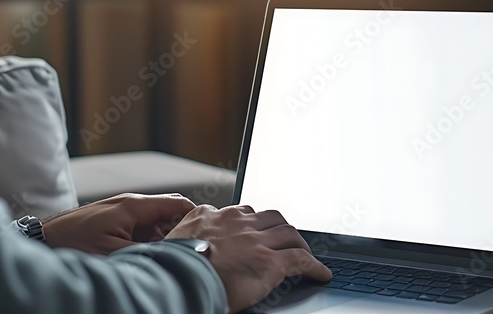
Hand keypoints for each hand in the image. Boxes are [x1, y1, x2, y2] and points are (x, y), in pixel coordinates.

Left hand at [43, 193, 194, 254]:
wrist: (42, 241)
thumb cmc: (73, 244)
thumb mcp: (116, 253)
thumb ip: (150, 251)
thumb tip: (177, 252)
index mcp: (135, 206)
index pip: (179, 204)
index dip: (197, 218)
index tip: (208, 235)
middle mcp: (130, 203)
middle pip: (170, 211)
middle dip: (182, 230)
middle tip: (189, 250)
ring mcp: (121, 210)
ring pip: (155, 221)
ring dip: (164, 237)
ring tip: (168, 257)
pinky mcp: (113, 220)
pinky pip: (140, 227)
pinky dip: (149, 240)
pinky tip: (146, 256)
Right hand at [166, 205, 331, 312]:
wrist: (178, 280)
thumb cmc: (171, 267)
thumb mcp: (174, 240)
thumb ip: (187, 231)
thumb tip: (186, 237)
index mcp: (212, 216)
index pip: (241, 212)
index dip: (253, 223)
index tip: (255, 231)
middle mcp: (237, 222)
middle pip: (271, 217)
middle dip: (280, 228)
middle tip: (285, 240)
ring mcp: (256, 240)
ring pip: (290, 233)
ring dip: (299, 244)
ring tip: (305, 254)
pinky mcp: (270, 261)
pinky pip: (301, 259)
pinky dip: (315, 266)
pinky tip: (321, 274)